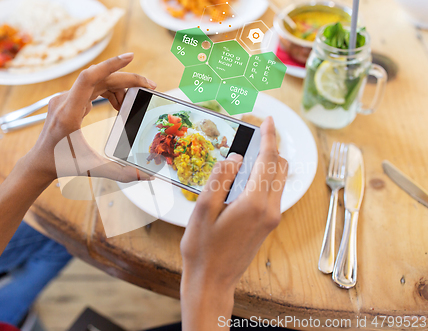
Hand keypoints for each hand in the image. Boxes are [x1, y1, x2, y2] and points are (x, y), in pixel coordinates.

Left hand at [24, 53, 156, 183]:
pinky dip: (108, 91)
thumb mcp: (93, 169)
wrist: (39, 162)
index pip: (89, 77)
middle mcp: (64, 101)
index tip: (131, 57)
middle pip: (100, 78)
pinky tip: (118, 104)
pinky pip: (91, 87)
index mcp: (69, 114)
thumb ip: (121, 173)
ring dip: (119, 87)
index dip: (111, 65)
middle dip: (127, 80)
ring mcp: (64, 98)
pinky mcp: (66, 100)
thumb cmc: (62, 165)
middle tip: (150, 86)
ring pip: (97, 81)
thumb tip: (147, 176)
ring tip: (133, 101)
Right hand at [180, 117, 287, 329]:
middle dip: (269, 147)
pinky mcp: (269, 224)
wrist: (212, 282)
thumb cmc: (202, 248)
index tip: (268, 121)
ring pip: (278, 179)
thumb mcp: (203, 209)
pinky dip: (264, 178)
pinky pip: (273, 192)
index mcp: (255, 203)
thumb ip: (220, 178)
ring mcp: (272, 218)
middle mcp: (271, 209)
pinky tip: (241, 180)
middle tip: (250, 137)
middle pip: (280, 167)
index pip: (269, 160)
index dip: (269, 137)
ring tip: (242, 158)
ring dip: (267, 163)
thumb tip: (234, 157)